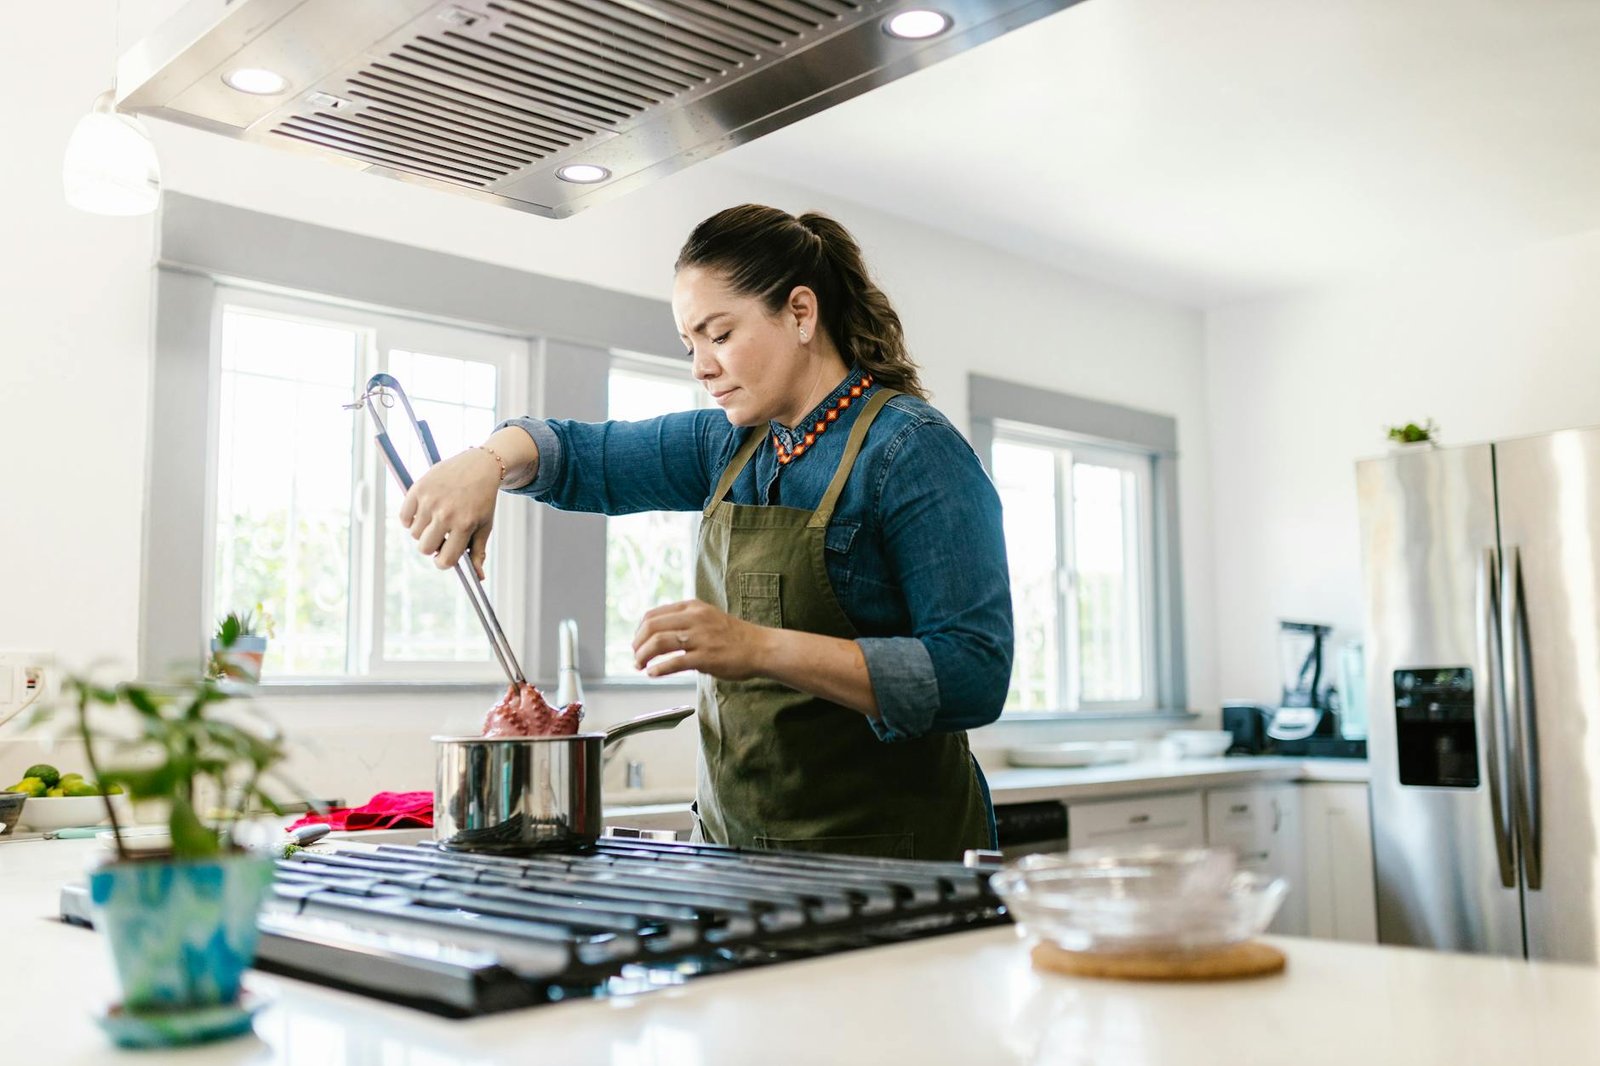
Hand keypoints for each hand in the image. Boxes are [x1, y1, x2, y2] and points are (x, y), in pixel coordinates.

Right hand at [397, 447, 501, 578]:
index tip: (444, 556)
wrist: (479, 466)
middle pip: (425, 548)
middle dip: (432, 546)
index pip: (445, 560)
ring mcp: (430, 501)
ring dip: (423, 531)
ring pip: (415, 534)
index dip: (443, 561)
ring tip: (435, 518)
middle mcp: (446, 514)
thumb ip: (478, 552)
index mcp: (464, 525)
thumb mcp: (485, 526)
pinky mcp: (418, 489)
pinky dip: (410, 518)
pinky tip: (423, 512)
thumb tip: (478, 578)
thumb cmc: (483, 500)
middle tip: (440, 535)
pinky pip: (404, 517)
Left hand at [633, 599, 770, 679]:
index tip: (637, 643)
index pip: (653, 615)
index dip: (639, 631)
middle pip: (652, 627)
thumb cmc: (734, 636)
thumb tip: (657, 633)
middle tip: (635, 657)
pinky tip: (653, 674)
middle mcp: (694, 619)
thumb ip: (684, 621)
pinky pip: (674, 662)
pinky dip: (659, 669)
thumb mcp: (707, 617)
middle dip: (637, 644)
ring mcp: (700, 638)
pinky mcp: (706, 657)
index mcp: (692, 607)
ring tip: (640, 666)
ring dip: (643, 656)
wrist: (760, 647)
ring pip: (659, 643)